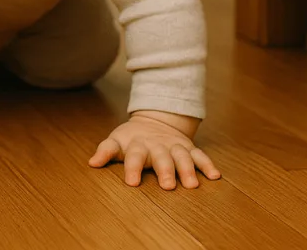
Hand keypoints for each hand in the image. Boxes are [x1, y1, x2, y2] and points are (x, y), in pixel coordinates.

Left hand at [88, 111, 220, 189]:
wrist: (154, 120)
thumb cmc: (131, 138)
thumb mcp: (116, 141)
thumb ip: (106, 151)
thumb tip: (92, 163)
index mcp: (137, 145)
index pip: (133, 156)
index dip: (132, 168)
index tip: (133, 182)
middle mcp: (157, 145)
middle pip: (161, 158)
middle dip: (165, 171)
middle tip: (168, 186)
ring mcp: (174, 146)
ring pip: (182, 157)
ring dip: (187, 170)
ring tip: (192, 185)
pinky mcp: (188, 147)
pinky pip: (199, 156)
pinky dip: (207, 164)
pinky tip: (215, 176)